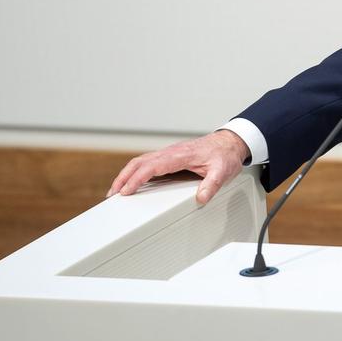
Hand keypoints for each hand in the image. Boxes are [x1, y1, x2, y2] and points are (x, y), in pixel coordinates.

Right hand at [107, 129, 249, 204]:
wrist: (229, 143)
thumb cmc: (224, 155)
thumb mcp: (223, 171)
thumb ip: (212, 184)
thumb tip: (201, 198)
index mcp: (180, 155)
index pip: (152, 166)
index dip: (137, 178)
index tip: (126, 191)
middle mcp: (171, 152)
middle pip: (139, 162)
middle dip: (123, 177)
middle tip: (112, 194)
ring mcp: (169, 154)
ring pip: (141, 161)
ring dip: (126, 174)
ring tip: (117, 191)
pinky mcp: (170, 157)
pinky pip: (148, 162)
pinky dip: (135, 172)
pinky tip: (132, 182)